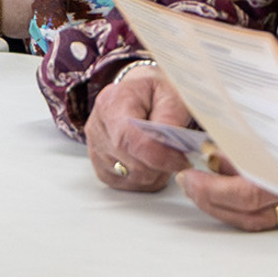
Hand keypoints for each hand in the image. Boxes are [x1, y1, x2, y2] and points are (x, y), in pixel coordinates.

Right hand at [83, 64, 195, 192]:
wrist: (140, 91)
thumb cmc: (155, 91)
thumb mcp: (171, 93)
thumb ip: (172, 118)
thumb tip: (170, 146)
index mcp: (112, 103)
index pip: (131, 141)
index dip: (160, 156)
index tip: (182, 160)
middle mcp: (97, 128)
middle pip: (134, 164)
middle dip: (162, 163)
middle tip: (177, 151)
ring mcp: (96, 150)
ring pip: (134, 178)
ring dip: (156, 172)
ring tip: (164, 152)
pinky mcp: (101, 168)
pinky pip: (129, 185)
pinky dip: (147, 178)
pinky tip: (152, 161)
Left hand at [198, 96, 277, 228]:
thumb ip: (277, 109)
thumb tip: (231, 101)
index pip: (245, 188)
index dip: (212, 188)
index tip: (192, 174)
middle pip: (244, 210)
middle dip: (210, 198)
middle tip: (188, 182)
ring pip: (255, 219)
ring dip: (221, 206)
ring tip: (200, 187)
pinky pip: (269, 218)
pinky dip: (242, 210)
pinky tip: (227, 192)